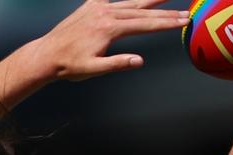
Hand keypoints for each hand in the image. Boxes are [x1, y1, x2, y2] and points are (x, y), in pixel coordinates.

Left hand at [40, 0, 188, 80]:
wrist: (47, 53)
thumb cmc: (70, 65)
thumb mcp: (94, 69)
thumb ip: (117, 63)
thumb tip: (140, 60)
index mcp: (109, 29)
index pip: (145, 25)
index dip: (167, 23)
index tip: (184, 20)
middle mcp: (105, 13)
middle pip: (142, 11)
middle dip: (166, 12)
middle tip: (186, 11)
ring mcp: (98, 7)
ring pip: (130, 2)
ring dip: (150, 0)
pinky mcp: (91, 5)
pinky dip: (127, 0)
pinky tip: (136, 0)